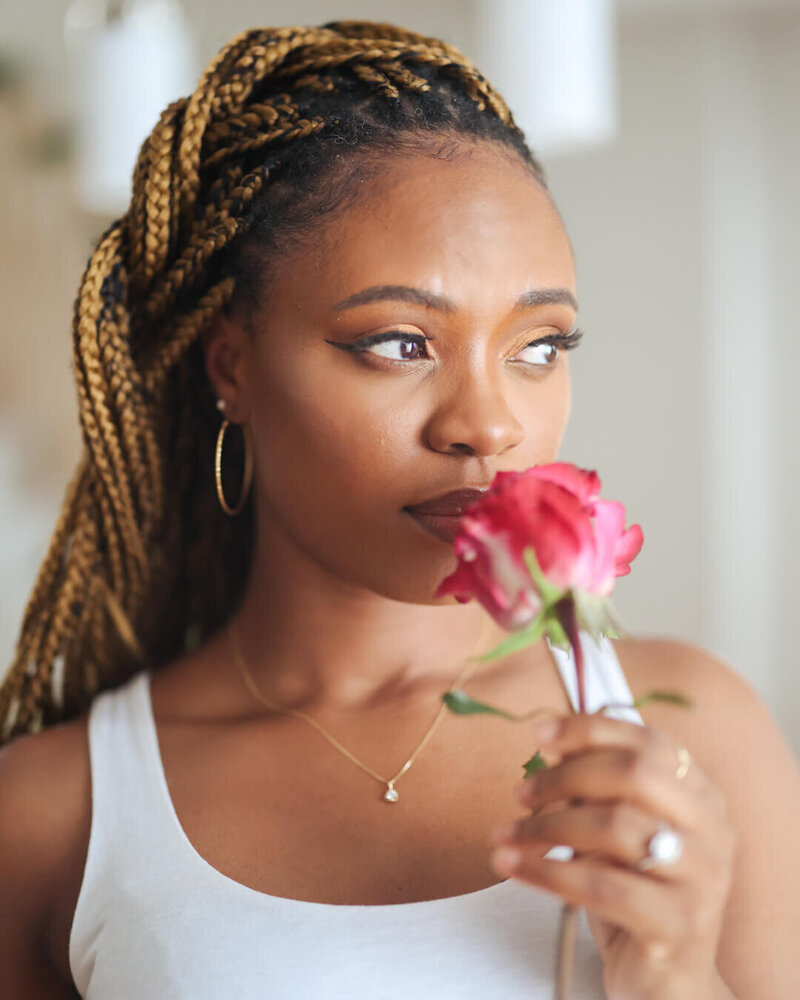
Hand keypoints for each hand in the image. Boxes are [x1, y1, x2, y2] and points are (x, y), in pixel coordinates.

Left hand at [488, 712, 735, 998]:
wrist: (667, 983)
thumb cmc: (633, 893)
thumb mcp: (617, 833)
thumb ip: (597, 788)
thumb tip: (550, 742)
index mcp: (701, 796)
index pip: (648, 741)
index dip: (590, 730)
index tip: (539, 733)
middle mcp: (711, 830)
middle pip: (635, 773)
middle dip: (566, 775)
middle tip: (521, 793)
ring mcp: (702, 878)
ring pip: (614, 827)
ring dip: (545, 826)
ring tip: (505, 836)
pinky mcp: (679, 924)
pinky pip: (600, 886)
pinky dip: (545, 872)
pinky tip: (511, 867)